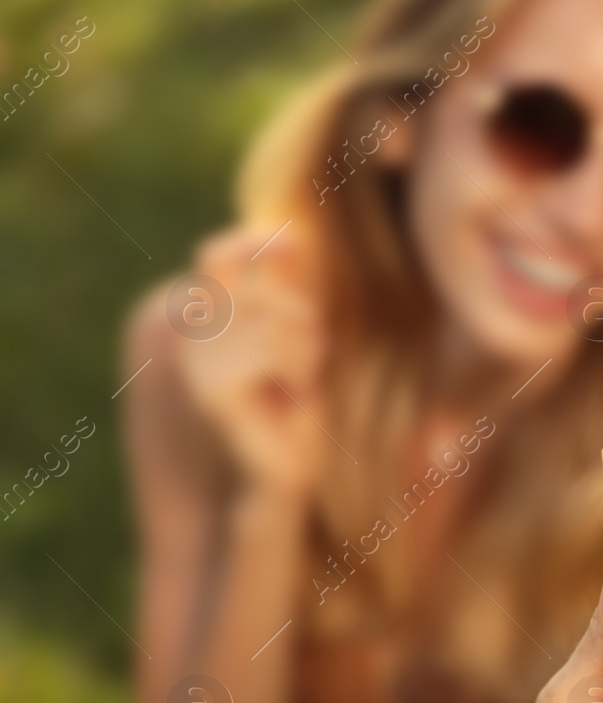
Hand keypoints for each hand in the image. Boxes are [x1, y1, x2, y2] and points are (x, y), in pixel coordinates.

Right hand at [172, 225, 328, 497]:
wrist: (286, 470)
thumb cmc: (295, 405)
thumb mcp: (296, 340)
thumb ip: (285, 292)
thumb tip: (288, 232)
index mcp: (207, 322)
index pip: (215, 258)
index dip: (250, 242)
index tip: (295, 240)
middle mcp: (192, 339)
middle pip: (257, 289)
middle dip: (300, 315)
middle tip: (310, 357)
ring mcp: (196, 365)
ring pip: (271, 320)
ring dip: (304, 348)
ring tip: (300, 382)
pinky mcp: (212, 391)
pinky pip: (270, 350)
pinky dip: (297, 369)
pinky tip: (293, 396)